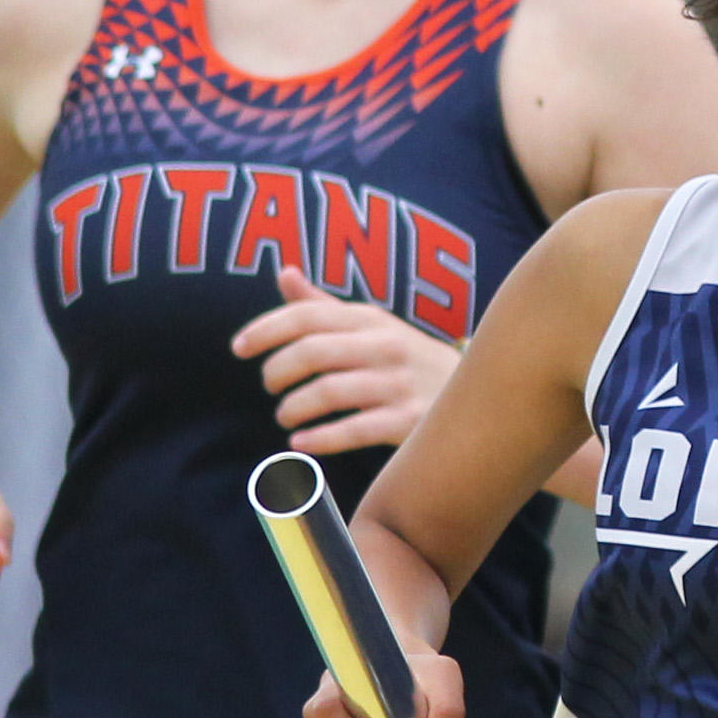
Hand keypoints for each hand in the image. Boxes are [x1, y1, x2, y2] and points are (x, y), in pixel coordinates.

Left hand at [231, 266, 460, 454]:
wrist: (479, 396)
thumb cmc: (408, 360)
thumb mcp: (372, 326)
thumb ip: (325, 306)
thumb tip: (284, 274)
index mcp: (370, 319)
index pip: (307, 316)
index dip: (265, 329)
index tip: (237, 348)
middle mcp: (385, 346)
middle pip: (312, 352)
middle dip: (277, 372)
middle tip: (270, 387)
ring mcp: (398, 384)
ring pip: (328, 392)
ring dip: (294, 408)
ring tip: (285, 417)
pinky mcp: (409, 422)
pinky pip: (352, 430)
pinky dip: (318, 439)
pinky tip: (300, 443)